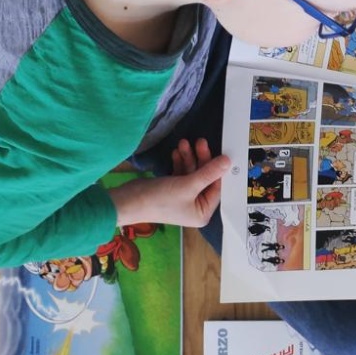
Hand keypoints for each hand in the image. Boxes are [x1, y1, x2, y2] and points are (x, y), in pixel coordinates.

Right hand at [109, 139, 228, 227]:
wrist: (127, 201)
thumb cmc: (159, 199)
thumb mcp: (188, 185)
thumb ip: (209, 172)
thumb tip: (228, 161)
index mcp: (203, 212)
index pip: (217, 187)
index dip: (218, 169)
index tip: (219, 152)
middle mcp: (195, 206)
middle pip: (205, 178)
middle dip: (201, 159)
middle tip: (200, 142)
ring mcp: (183, 197)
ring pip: (192, 173)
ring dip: (188, 157)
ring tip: (183, 143)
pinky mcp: (172, 189)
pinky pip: (182, 173)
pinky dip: (180, 162)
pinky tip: (176, 152)